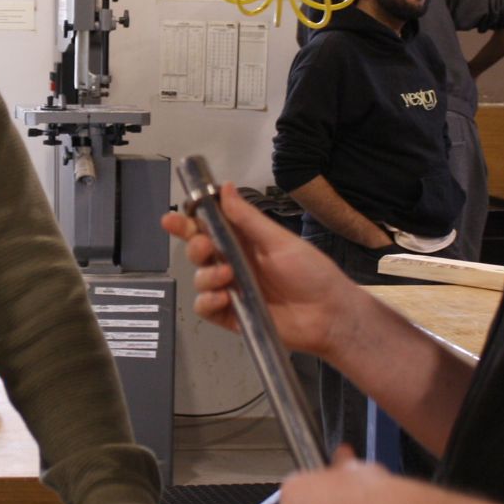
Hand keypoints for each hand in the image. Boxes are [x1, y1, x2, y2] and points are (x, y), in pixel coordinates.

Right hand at [159, 183, 368, 361]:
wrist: (330, 315)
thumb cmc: (312, 273)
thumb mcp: (280, 241)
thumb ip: (248, 218)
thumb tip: (225, 187)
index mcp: (245, 241)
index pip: (210, 227)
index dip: (189, 222)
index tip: (174, 218)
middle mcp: (235, 264)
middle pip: (198, 251)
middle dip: (193, 246)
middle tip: (204, 245)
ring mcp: (232, 290)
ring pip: (200, 279)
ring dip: (206, 275)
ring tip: (226, 276)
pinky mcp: (233, 316)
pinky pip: (205, 308)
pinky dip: (207, 302)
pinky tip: (222, 298)